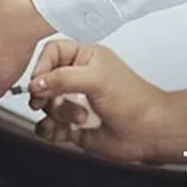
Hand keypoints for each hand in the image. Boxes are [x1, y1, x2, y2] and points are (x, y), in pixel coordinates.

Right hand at [28, 40, 186, 163]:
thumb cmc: (134, 101)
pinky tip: (62, 131)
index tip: (39, 82)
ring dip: (56, 114)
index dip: (41, 67)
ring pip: (45, 105)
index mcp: (84, 57)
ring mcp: (73, 101)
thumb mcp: (96, 79)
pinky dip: (50, 130)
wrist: (148, 133)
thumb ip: (62, 78)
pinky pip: (47, 125)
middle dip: (47, 95)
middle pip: (43, 81)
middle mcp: (76, 77)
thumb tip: (37, 82)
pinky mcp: (71, 124)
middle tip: (47, 102)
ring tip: (78, 118)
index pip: (50, 53)